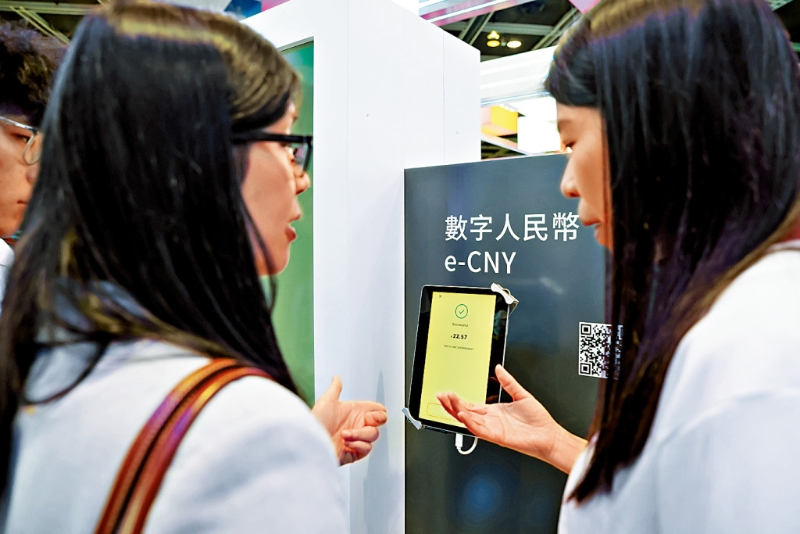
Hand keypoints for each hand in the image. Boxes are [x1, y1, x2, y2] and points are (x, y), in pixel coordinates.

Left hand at [312, 376, 387, 465]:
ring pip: (373, 436)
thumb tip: (336, 377)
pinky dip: (359, 445)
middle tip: (366, 421)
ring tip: (344, 435)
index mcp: (354, 412)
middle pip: (378, 424)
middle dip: (373, 422)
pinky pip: (366, 449)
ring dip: (360, 434)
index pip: (376, 411)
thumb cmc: (316, 421)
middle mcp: (356, 425)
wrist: (309, 443)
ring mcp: (356, 439)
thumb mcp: (326, 401)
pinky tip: (347, 443)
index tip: (373, 413)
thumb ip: (335, 388)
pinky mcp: (354, 453)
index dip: (379, 412)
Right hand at [437, 365, 585, 472]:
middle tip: (441, 395)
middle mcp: (490, 421)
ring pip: (468, 420)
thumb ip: (508, 382)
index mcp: (494, 412)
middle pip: (465, 412)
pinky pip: (479, 429)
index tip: (448, 393)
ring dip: (456, 411)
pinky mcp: (497, 436)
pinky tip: (462, 414)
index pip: (470, 405)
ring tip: (447, 402)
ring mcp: (492, 429)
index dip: (457, 400)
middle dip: (451, 404)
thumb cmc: (538, 421)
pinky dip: (469, 422)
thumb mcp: (521, 395)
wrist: (549, 435)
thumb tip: (499, 369)